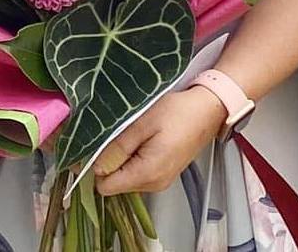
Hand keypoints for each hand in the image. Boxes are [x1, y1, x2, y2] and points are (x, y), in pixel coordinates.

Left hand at [94, 87, 227, 195]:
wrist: (207, 110)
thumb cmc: (178, 113)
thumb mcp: (141, 125)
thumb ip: (118, 148)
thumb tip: (96, 167)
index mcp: (147, 174)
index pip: (106, 187)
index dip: (93, 168)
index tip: (90, 147)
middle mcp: (154, 184)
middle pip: (114, 182)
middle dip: (106, 161)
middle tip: (110, 133)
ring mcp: (159, 180)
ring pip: (124, 176)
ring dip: (119, 158)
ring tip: (127, 133)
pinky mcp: (162, 172)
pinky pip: (136, 171)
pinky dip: (130, 157)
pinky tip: (136, 138)